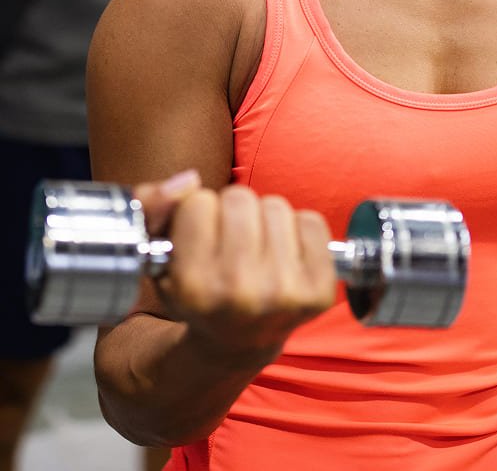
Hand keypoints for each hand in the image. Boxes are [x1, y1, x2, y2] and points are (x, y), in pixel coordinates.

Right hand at [134, 173, 335, 367]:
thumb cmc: (196, 289)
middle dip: (231, 213)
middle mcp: (240, 294)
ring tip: (254, 252)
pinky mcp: (319, 291)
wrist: (238, 342)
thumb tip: (188, 180)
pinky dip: (297, 231)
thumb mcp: (158, 255)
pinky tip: (283, 258)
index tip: (197, 241)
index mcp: (194, 288)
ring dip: (263, 220)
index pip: (199, 202)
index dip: (195, 214)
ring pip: (275, 205)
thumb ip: (151, 205)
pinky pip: (312, 221)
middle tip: (229, 245)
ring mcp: (284, 294)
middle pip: (240, 198)